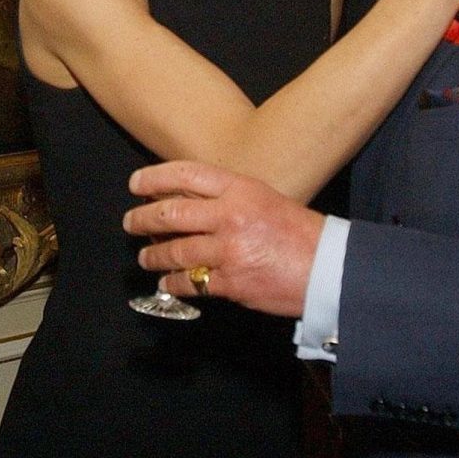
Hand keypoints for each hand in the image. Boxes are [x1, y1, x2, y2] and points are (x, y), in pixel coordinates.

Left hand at [123, 161, 324, 316]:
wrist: (327, 267)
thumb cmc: (300, 232)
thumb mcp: (264, 198)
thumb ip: (229, 197)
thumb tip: (187, 202)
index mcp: (241, 189)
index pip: (186, 175)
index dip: (155, 177)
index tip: (137, 183)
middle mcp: (231, 216)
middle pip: (170, 214)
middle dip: (143, 219)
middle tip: (131, 222)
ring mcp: (228, 251)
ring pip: (174, 251)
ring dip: (153, 255)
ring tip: (145, 256)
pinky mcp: (230, 282)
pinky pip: (190, 283)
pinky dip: (174, 283)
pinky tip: (168, 281)